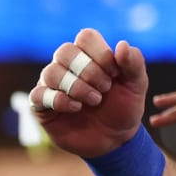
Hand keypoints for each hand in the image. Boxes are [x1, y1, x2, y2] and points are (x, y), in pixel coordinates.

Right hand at [30, 29, 147, 158]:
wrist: (115, 139)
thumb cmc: (124, 107)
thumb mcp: (137, 85)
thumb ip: (134, 63)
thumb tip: (121, 44)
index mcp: (91, 55)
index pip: (85, 37)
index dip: (100, 53)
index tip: (115, 73)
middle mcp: (68, 66)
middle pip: (64, 51)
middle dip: (88, 70)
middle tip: (105, 88)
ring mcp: (53, 85)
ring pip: (50, 72)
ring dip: (77, 87)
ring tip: (95, 101)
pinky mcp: (42, 105)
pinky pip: (38, 94)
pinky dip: (60, 100)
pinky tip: (77, 108)